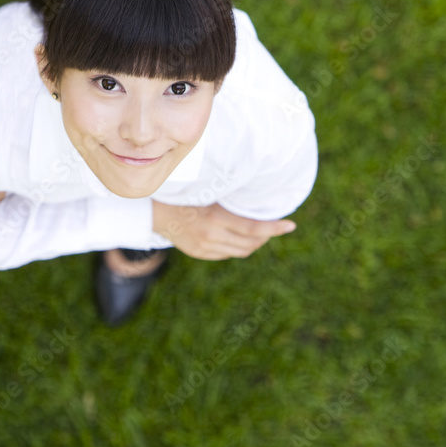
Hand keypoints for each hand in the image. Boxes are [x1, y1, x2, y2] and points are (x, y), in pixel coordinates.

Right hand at [153, 201, 296, 259]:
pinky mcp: (199, 253)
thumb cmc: (184, 193)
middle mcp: (212, 236)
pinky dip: (238, 246)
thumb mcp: (208, 192)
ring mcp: (205, 248)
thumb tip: (257, 204)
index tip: (291, 225)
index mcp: (216, 218)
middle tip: (273, 227)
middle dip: (266, 237)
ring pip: (241, 251)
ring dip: (254, 243)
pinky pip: (227, 254)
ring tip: (259, 233)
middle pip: (251, 244)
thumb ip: (230, 202)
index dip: (275, 229)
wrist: (154, 209)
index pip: (254, 229)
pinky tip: (238, 237)